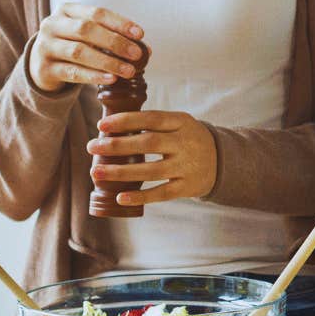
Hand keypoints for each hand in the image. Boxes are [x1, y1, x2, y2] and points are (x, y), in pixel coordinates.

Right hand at [28, 3, 144, 93]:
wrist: (40, 65)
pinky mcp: (44, 69)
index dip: (119, 23)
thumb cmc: (72, 45)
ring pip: (79, 52)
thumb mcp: (86, 35)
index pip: (96, 13)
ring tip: (128, 71)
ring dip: (107, 61)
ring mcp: (45, 47)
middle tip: (137, 54)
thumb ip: (111, 37)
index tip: (140, 34)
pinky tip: (110, 79)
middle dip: (115, 42)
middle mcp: (52, 25)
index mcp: (66, 10)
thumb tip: (146, 48)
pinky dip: (93, 76)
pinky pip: (72, 72)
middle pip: (86, 30)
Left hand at [86, 109, 218, 205]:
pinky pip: (160, 193)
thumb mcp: (179, 123)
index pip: (150, 119)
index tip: (101, 125)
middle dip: (116, 146)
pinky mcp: (187, 187)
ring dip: (120, 172)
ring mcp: (186, 166)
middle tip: (92, 147)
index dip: (125, 121)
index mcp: (181, 122)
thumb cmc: (188, 139)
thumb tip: (111, 126)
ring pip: (150, 170)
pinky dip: (140, 196)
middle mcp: (185, 143)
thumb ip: (153, 123)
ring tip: (96, 173)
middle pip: (147, 143)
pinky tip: (120, 196)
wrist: (222, 161)